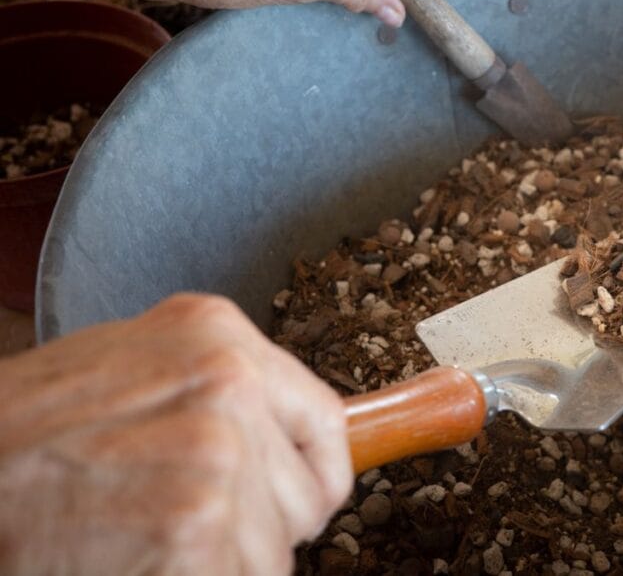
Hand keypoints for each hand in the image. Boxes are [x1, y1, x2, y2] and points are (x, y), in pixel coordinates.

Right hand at [0, 294, 352, 574]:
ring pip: (274, 554)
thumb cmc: (25, 431)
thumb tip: (285, 434)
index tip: (297, 500)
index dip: (313, 475)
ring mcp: (217, 452)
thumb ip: (213, 387)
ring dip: (222, 564)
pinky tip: (140, 558)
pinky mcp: (195, 524)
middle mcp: (230, 382)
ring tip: (148, 535)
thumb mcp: (131, 366)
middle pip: (308, 498)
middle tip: (185, 520)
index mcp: (218, 335)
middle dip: (260, 528)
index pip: (327, 421)